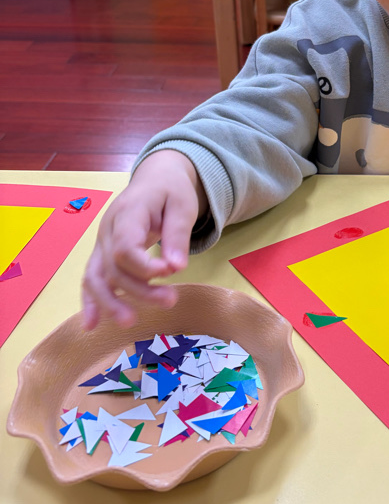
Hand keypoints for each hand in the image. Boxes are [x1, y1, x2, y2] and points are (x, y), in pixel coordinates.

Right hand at [81, 150, 207, 329]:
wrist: (156, 178)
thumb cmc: (171, 191)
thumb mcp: (183, 205)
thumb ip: (178, 235)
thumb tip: (176, 268)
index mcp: (128, 213)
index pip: (125, 247)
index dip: (144, 267)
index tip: (170, 272)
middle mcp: (108, 229)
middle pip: (114, 267)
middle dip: (139, 289)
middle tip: (170, 301)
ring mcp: (102, 242)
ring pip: (97, 276)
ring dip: (110, 302)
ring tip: (128, 322)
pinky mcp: (103, 253)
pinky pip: (92, 278)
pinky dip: (90, 301)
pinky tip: (91, 325)